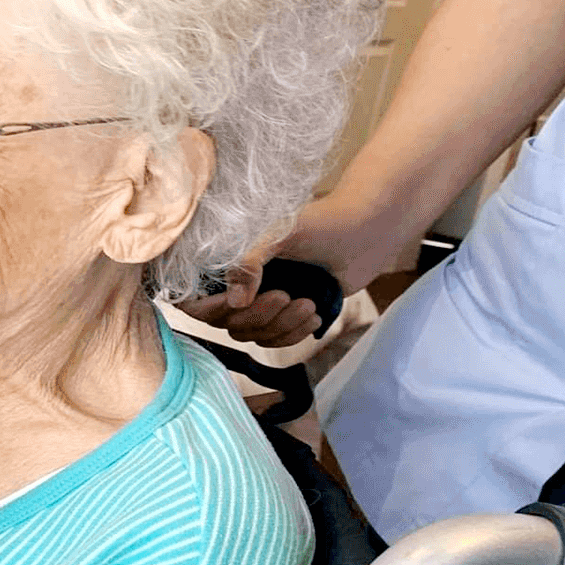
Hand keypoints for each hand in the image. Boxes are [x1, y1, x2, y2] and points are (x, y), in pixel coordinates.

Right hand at [179, 192, 401, 347]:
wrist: (368, 231)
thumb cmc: (322, 223)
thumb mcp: (279, 235)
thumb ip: (247, 263)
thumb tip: (235, 303)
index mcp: (228, 263)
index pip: (195, 299)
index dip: (210, 308)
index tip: (236, 302)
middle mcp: (240, 284)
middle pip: (228, 323)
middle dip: (259, 316)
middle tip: (286, 295)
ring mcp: (262, 302)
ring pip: (254, 335)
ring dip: (282, 326)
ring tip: (308, 304)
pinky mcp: (286, 316)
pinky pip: (276, 341)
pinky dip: (294, 333)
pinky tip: (314, 315)